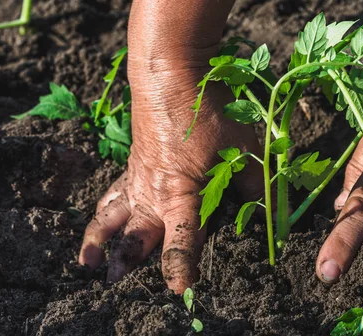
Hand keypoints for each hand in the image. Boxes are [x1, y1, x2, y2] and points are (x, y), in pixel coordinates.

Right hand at [78, 49, 262, 293]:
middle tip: (114, 283)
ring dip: (100, 241)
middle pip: (136, 234)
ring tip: (89, 264)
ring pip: (112, 216)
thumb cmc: (208, 110)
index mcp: (180, 194)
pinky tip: (102, 216)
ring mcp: (138, 176)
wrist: (170, 71)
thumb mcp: (244, 148)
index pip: (180, 241)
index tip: (181, 291)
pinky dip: (103, 210)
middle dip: (126, 260)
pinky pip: (112, 192)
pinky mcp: (133, 161)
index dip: (180, 268)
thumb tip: (273, 210)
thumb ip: (258, 184)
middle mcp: (152, 192)